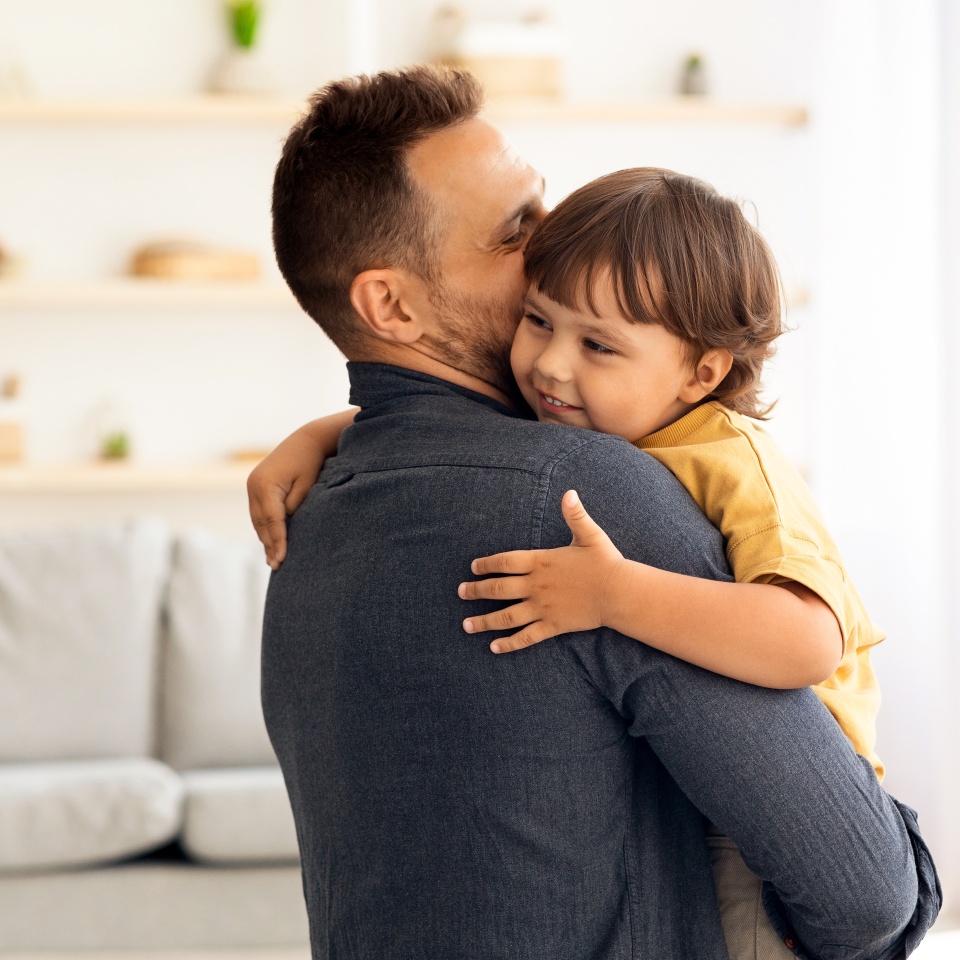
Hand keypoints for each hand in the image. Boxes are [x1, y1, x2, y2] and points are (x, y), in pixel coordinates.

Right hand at [247, 432, 323, 568]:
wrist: (306, 439)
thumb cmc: (311, 462)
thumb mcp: (307, 486)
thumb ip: (294, 507)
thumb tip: (285, 528)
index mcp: (265, 485)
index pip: (272, 521)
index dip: (278, 542)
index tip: (282, 560)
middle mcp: (253, 485)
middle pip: (262, 522)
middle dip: (269, 544)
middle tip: (276, 566)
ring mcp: (251, 485)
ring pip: (257, 519)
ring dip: (265, 538)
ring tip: (272, 559)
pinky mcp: (255, 486)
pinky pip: (258, 512)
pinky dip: (264, 527)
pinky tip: (270, 540)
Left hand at [458, 490, 625, 652]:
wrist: (620, 593)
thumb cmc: (606, 562)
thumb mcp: (589, 535)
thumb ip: (575, 515)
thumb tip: (569, 492)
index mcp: (541, 562)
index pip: (505, 562)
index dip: (486, 564)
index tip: (473, 568)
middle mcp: (536, 586)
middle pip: (498, 588)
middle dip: (476, 591)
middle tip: (460, 593)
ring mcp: (543, 608)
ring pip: (506, 616)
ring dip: (484, 621)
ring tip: (466, 625)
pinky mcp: (553, 626)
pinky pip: (526, 637)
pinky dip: (509, 644)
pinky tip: (494, 648)